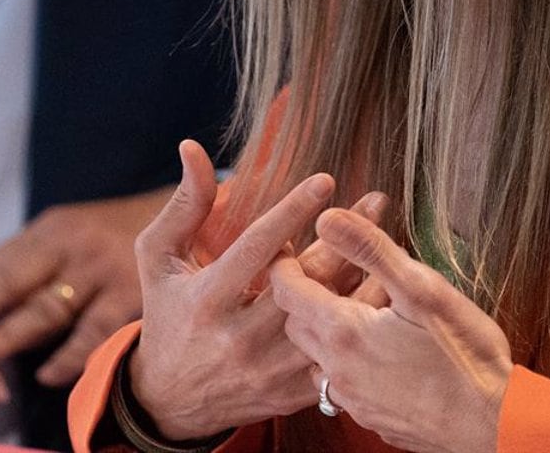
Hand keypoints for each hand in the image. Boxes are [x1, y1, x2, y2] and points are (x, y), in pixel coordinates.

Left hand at [0, 186, 169, 386]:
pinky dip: (67, 356)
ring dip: (6, 343)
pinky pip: (92, 332)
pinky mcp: (134, 292)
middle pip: (10, 287)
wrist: (196, 210)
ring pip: (43, 312)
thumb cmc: (120, 236)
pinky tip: (45, 376)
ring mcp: (102, 268)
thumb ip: (34, 265)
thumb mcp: (74, 234)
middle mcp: (72, 244)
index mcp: (51, 230)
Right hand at [128, 139, 386, 441]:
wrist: (171, 400)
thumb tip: (192, 148)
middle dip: (345, 238)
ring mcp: (270, 370)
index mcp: (207, 300)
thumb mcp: (159, 258)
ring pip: (329, 320)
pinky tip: (382, 293)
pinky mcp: (293, 393)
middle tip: (377, 201)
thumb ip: (184, 205)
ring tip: (390, 242)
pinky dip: (360, 324)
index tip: (326, 180)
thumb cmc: (167, 313)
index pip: (257, 249)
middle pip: (305, 283)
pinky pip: (338, 354)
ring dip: (364, 281)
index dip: (293, 211)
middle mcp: (240, 337)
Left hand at [269, 207, 512, 452]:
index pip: (287, 291)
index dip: (284, 264)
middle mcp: (338, 370)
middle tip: (325, 274)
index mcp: (344, 332)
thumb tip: (326, 218)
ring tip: (352, 311)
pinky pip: (341, 385)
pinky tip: (376, 351)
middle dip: (302, 297)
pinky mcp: (372, 418)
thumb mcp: (422, 289)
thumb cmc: (465, 355)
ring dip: (322, 334)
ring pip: (315, 359)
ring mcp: (354, 400)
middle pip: (295, 326)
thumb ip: (370, 251)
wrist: (495, 423)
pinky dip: (344, 362)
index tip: (290, 248)